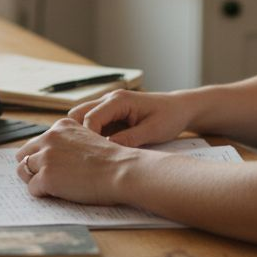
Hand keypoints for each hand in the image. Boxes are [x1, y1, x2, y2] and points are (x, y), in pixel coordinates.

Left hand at [15, 118, 144, 203]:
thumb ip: (69, 143)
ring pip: (23, 170)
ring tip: (52, 187)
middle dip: (32, 166)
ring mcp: (47, 157)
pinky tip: (59, 194)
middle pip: (23, 154)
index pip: (38, 141)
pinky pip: (32, 188)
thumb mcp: (88, 139)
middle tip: (46, 178)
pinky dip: (43, 194)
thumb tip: (54, 158)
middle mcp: (50, 137)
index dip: (43, 156)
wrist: (122, 171)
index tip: (54, 166)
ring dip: (34, 180)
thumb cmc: (112, 160)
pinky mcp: (46, 177)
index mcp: (61, 126)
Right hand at [67, 89, 193, 147]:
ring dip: (81, 135)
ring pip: (81, 118)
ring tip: (88, 155)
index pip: (90, 117)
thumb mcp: (153, 131)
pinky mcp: (111, 115)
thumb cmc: (170, 117)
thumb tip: (107, 149)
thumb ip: (129, 139)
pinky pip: (92, 124)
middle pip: (77, 114)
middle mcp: (110, 99)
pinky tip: (96, 153)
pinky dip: (90, 136)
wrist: (180, 109)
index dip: (86, 138)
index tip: (89, 157)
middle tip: (82, 156)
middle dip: (76, 135)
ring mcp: (108, 106)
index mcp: (119, 100)